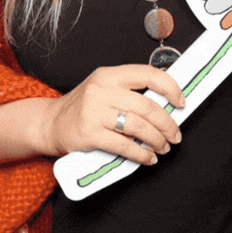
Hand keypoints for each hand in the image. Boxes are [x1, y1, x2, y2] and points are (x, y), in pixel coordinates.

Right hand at [0, 65, 184, 165]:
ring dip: (157, 140)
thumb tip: (167, 103)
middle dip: (167, 124)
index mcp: (110, 74)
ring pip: (138, 127)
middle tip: (175, 135)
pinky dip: (141, 154)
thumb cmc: (83, 107)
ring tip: (163, 147)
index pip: (149, 74)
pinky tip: (148, 157)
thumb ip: (130, 92)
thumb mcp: (104, 89)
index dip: (170, 88)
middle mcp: (102, 90)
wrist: (50, 123)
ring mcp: (94, 112)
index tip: (181, 102)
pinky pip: (124, 145)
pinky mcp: (89, 134)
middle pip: (147, 106)